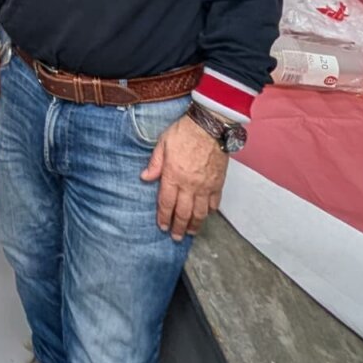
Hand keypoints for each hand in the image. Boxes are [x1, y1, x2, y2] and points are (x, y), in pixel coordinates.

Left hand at [140, 112, 229, 239]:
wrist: (210, 125)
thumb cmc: (185, 131)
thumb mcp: (163, 143)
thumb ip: (155, 163)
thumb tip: (144, 177)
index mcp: (173, 175)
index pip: (166, 203)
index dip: (163, 217)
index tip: (162, 226)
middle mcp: (189, 185)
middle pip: (183, 213)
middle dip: (179, 227)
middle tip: (176, 237)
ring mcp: (205, 186)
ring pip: (200, 212)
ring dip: (195, 225)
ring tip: (191, 232)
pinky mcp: (218, 183)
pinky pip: (214, 203)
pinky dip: (210, 211)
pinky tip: (206, 214)